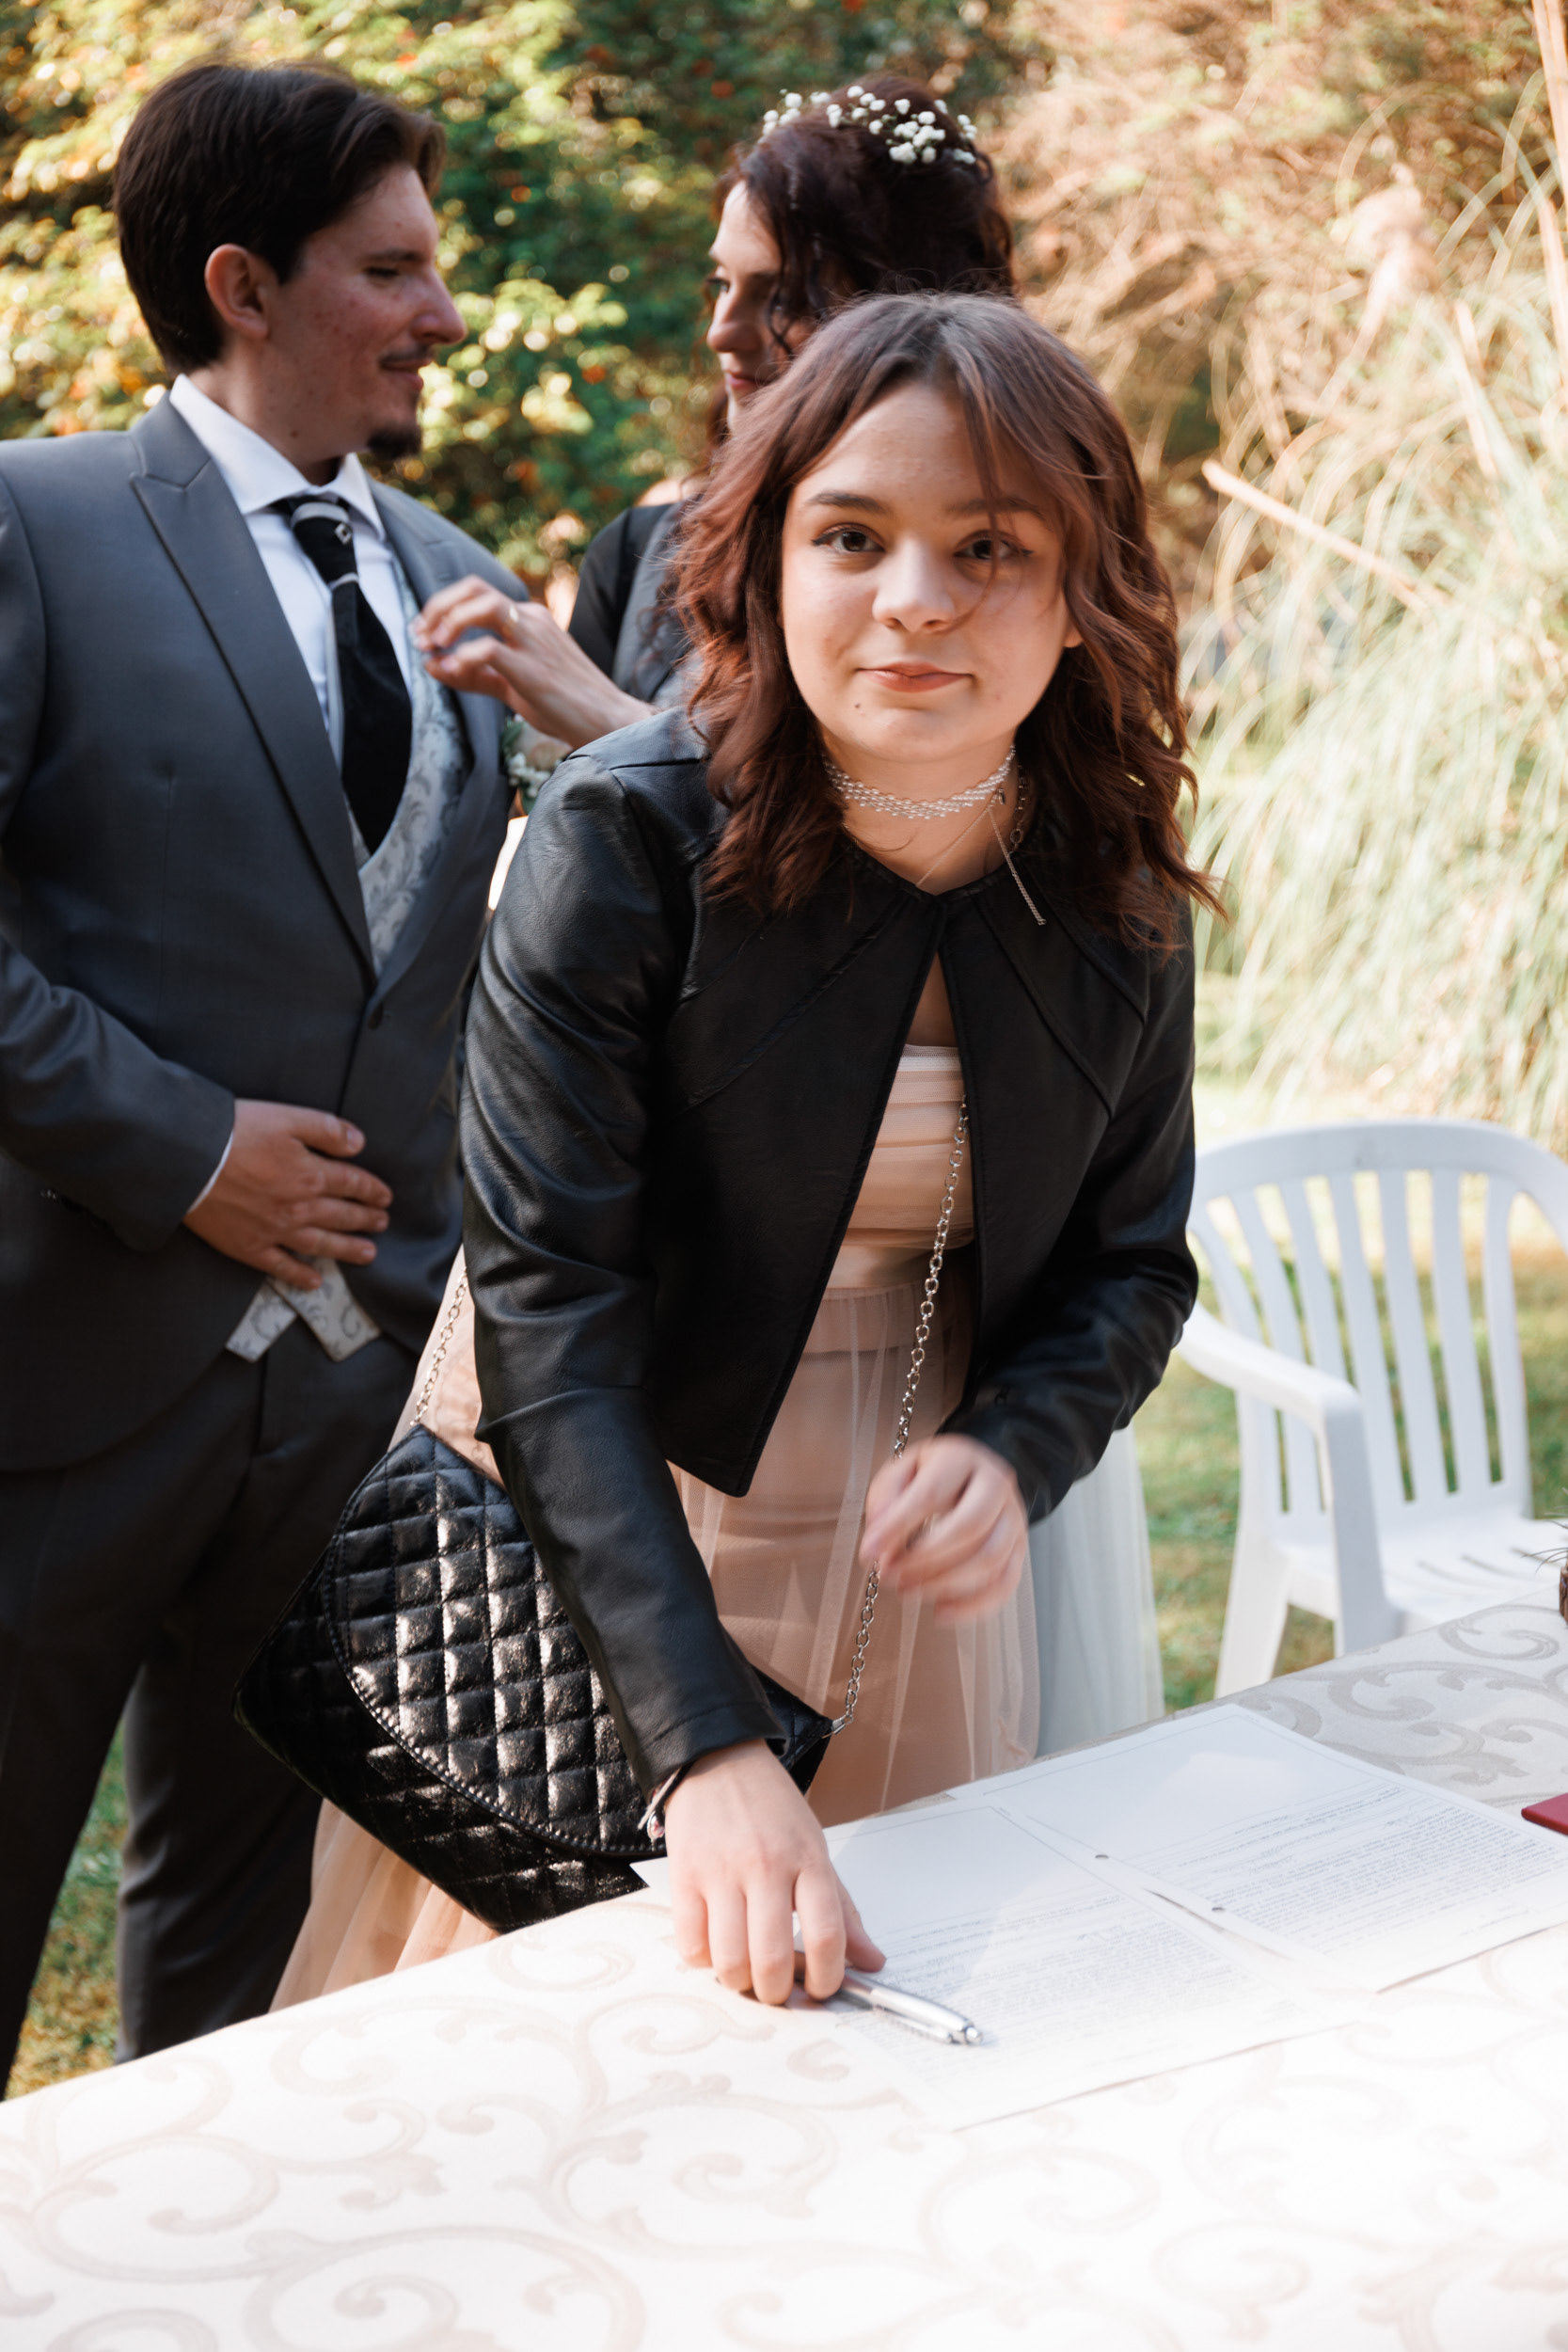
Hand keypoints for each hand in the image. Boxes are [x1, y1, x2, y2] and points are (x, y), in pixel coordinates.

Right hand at [183, 1100, 390, 1289]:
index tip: (385, 1197)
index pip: (352, 1183)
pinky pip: (281, 1267)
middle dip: (366, 1220)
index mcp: (311, 1174)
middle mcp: (300, 1208)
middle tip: (382, 1224)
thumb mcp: (287, 1117)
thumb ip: (326, 1130)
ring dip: (347, 1250)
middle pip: (342, 1216)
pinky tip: (315, 1281)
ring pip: (321, 1244)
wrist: (188, 1161)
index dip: (372, 1190)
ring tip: (369, 1254)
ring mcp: (275, 1231)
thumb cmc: (235, 1133)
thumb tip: (359, 1143)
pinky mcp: (249, 1247)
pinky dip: (300, 1275)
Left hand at [412, 576, 652, 749]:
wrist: (608, 722)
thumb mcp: (512, 685)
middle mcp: (531, 620)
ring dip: (449, 622)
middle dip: (438, 608)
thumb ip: (473, 674)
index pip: (476, 592)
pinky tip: (449, 672)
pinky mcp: (534, 668)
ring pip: (483, 607)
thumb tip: (431, 665)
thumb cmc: (564, 704)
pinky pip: (489, 648)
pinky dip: (462, 657)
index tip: (423, 633)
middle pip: (474, 589)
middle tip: (420, 636)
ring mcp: (535, 640)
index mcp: (528, 618)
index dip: (442, 606)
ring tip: (432, 647)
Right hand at [665, 1740, 884, 2005]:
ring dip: (739, 1981)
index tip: (822, 1989)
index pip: (826, 1934)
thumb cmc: (770, 1807)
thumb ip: (842, 1910)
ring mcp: (721, 1871)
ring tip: (745, 1972)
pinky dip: (704, 1960)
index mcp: (807, 1859)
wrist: (717, 1758)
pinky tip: (715, 1946)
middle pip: (772, 1958)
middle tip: (778, 1990)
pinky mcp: (684, 1875)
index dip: (827, 1978)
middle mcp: (765, 1865)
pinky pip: (691, 1944)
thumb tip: (872, 1961)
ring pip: (729, 1959)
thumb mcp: (815, 1848)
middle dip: (777, 1993)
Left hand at [860, 1435, 1027, 1624]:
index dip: (898, 1526)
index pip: (932, 1493)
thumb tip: (879, 1533)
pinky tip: (941, 1612)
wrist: (972, 1476)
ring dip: (944, 1584)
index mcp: (961, 1459)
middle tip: (890, 1575)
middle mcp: (995, 1486)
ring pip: (990, 1560)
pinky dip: (972, 1607)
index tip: (869, 1553)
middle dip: (925, 1559)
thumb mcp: (901, 1472)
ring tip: (908, 1592)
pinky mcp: (1019, 1550)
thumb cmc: (931, 1476)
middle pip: (970, 1527)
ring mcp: (1013, 1519)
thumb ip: (886, 1498)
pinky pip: (1004, 1585)